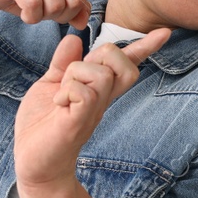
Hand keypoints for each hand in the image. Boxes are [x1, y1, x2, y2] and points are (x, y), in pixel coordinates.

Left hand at [14, 28, 172, 189]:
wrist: (33, 164)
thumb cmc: (41, 127)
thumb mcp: (50, 86)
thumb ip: (62, 63)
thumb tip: (73, 38)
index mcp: (97, 90)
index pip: (126, 65)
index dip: (144, 47)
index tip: (164, 33)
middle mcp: (101, 100)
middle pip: (124, 65)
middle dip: (102, 54)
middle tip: (75, 74)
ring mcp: (93, 112)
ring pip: (102, 74)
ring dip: (75, 75)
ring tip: (62, 94)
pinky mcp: (79, 122)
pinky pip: (85, 93)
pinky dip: (67, 90)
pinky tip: (59, 104)